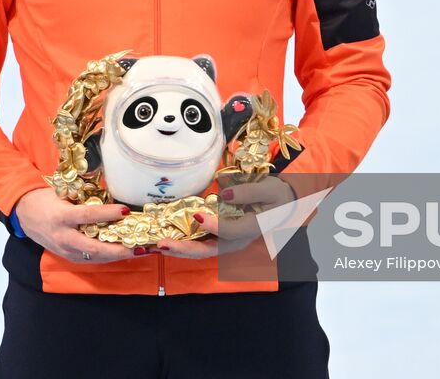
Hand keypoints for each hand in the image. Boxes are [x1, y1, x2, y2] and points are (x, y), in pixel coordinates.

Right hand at [12, 188, 151, 261]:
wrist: (24, 215)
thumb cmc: (45, 200)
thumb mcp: (62, 194)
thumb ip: (83, 199)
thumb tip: (111, 197)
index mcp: (61, 217)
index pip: (88, 216)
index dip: (108, 213)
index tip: (126, 210)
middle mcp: (63, 237)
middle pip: (95, 247)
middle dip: (120, 249)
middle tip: (141, 246)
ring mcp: (65, 250)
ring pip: (96, 257)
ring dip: (118, 255)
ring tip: (139, 251)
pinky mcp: (68, 257)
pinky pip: (91, 259)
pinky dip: (108, 257)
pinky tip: (123, 252)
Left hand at [155, 176, 297, 259]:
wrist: (283, 204)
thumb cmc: (277, 196)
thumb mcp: (270, 189)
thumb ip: (248, 192)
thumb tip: (224, 195)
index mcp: (252, 229)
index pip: (230, 231)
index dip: (213, 225)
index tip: (197, 215)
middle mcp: (236, 241)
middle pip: (209, 250)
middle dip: (184, 249)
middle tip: (162, 245)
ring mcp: (227, 241)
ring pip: (201, 250)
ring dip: (178, 250)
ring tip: (156, 246)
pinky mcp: (219, 237)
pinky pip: (199, 243)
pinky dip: (181, 244)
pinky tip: (164, 240)